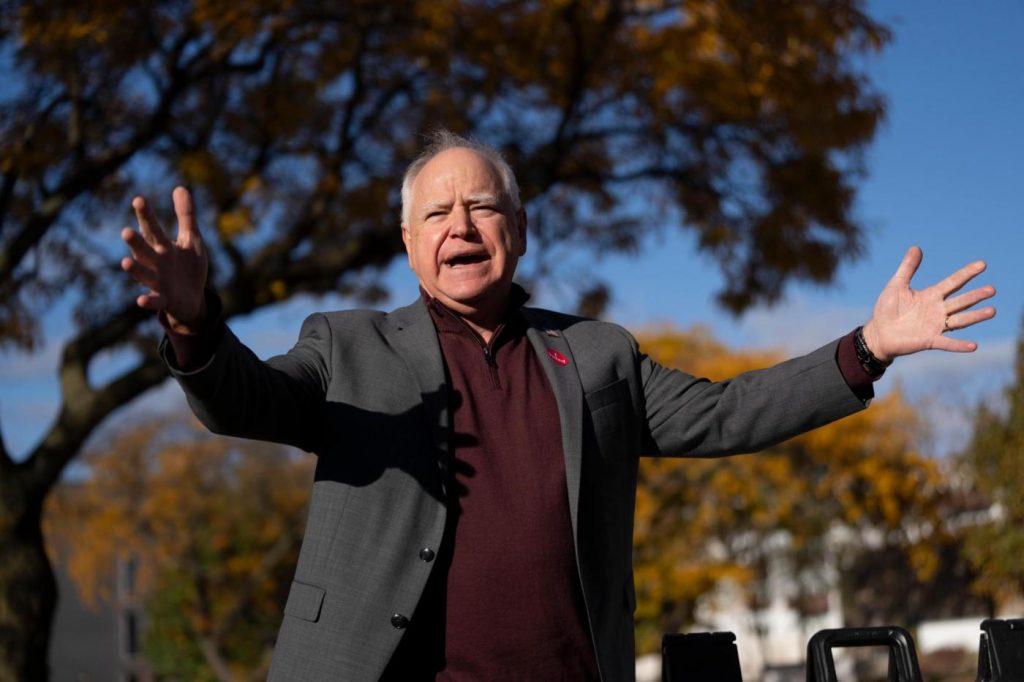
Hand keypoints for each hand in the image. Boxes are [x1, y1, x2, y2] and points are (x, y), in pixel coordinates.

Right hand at [120, 186, 208, 333]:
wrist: (192, 300)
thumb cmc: (188, 267)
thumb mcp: (191, 239)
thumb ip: (185, 215)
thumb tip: (179, 187)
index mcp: (162, 246)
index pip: (152, 229)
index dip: (146, 216)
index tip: (139, 200)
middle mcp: (156, 262)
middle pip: (145, 250)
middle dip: (136, 242)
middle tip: (126, 231)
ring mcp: (158, 282)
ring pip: (144, 274)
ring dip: (135, 270)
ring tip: (125, 262)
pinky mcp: (164, 300)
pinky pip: (154, 301)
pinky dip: (148, 301)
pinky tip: (140, 300)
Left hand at [861, 246, 995, 361]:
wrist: (878, 333)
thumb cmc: (887, 309)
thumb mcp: (896, 285)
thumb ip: (907, 268)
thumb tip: (916, 247)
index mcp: (931, 295)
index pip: (953, 282)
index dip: (967, 273)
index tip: (982, 264)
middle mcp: (937, 310)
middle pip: (961, 301)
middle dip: (976, 295)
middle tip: (992, 289)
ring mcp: (935, 326)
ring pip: (960, 320)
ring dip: (975, 316)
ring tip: (992, 310)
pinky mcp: (929, 340)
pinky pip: (947, 343)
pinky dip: (959, 345)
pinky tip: (973, 346)